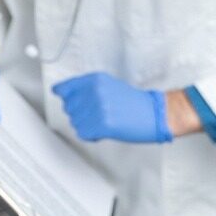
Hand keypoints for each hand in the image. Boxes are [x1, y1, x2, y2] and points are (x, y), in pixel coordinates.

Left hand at [52, 72, 172, 142]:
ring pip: (75, 122)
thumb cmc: (133, 102)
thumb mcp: (107, 85)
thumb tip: (61, 92)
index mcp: (94, 80)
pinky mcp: (102, 124)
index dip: (63, 95)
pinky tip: (103, 131)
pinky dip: (91, 135)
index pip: (65, 88)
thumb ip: (84, 88)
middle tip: (97, 115)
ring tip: (104, 122)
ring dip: (87, 126)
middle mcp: (94, 91)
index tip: (60, 96)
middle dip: (80, 114)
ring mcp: (98, 107)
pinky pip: (83, 133)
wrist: (156, 114)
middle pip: (69, 108)